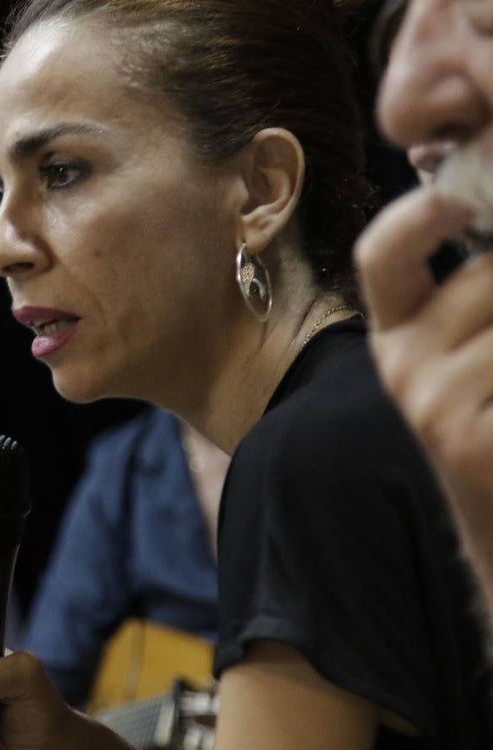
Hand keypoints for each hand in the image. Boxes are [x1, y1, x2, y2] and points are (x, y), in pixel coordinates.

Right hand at [355, 185, 492, 559]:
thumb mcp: (475, 348)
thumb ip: (475, 285)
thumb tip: (481, 206)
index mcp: (397, 331)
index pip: (382, 255)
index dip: (418, 214)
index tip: (464, 195)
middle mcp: (401, 365)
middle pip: (486, 276)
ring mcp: (431, 405)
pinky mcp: (466, 440)